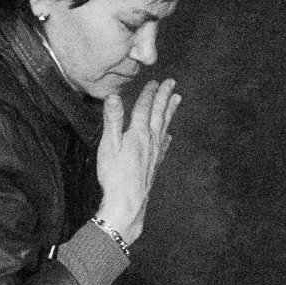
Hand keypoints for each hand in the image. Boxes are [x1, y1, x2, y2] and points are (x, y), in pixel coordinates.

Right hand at [94, 76, 179, 244]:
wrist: (128, 203)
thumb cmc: (114, 176)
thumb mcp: (108, 145)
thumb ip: (112, 120)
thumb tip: (114, 96)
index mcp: (138, 134)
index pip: (144, 108)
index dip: (149, 94)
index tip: (155, 81)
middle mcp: (150, 141)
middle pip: (158, 114)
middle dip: (164, 97)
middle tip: (172, 83)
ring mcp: (155, 154)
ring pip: (164, 127)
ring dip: (169, 112)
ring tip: (177, 99)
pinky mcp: (154, 165)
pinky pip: (164, 145)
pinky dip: (167, 136)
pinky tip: (169, 135)